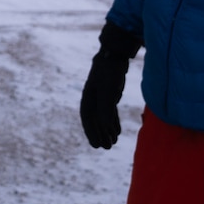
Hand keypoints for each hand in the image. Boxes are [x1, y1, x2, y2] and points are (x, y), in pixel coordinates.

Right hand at [78, 22, 141, 148]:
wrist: (115, 55)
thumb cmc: (109, 72)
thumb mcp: (108, 90)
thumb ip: (105, 108)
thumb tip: (104, 126)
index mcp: (88, 98)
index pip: (87, 119)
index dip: (91, 133)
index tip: (96, 146)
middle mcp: (93, 98)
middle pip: (95, 120)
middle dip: (99, 134)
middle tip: (106, 148)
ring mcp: (101, 96)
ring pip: (103, 117)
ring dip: (106, 130)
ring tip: (112, 143)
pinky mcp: (110, 94)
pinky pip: (110, 112)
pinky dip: (112, 122)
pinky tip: (116, 131)